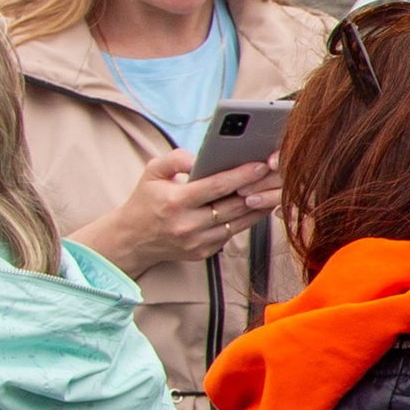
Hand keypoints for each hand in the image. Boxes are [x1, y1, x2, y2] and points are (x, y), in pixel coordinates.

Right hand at [72, 149, 278, 278]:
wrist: (132, 240)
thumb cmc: (145, 200)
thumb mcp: (151, 172)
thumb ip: (175, 159)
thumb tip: (200, 156)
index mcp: (175, 202)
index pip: (215, 187)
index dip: (241, 175)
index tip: (260, 163)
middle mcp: (188, 226)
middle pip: (233, 205)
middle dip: (257, 188)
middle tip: (277, 172)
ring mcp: (197, 242)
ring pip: (238, 222)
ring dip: (259, 205)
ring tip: (273, 187)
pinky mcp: (204, 252)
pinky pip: (232, 233)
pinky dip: (247, 219)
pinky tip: (258, 204)